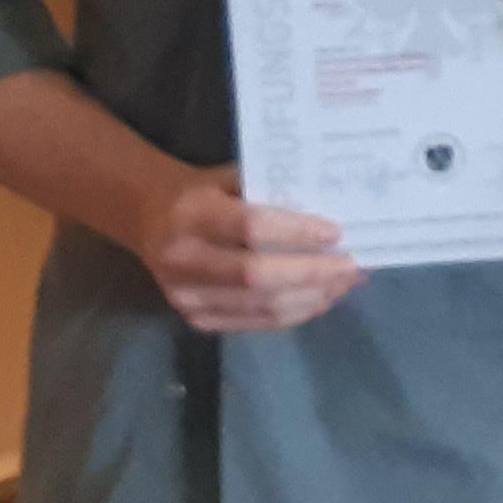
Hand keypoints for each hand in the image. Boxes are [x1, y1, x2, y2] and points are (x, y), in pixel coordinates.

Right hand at [141, 168, 362, 333]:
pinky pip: (255, 323)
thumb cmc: (204, 193)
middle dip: (313, 273)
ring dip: (312, 297)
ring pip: (260, 306)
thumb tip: (336, 209)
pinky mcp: (195, 320)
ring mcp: (186, 296)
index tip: (337, 233)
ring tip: (346, 283)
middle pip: (257, 276)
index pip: (250, 228)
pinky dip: (295, 312)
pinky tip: (321, 298)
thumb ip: (274, 192)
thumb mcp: (231, 178)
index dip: (297, 233)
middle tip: (353, 265)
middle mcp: (182, 259)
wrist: (150, 218)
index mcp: (191, 214)